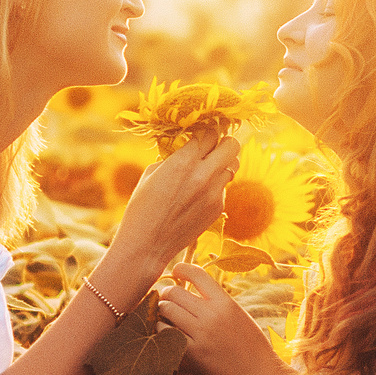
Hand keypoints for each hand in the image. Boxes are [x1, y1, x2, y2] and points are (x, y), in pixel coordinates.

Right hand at [108, 133, 241, 276]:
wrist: (147, 245)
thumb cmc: (142, 207)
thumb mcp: (151, 173)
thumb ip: (174, 157)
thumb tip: (188, 147)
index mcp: (183, 162)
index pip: (209, 133)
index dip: (206, 130)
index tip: (202, 132)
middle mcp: (203, 175)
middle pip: (231, 145)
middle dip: (222, 141)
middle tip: (212, 146)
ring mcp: (214, 193)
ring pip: (233, 165)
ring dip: (223, 162)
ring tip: (208, 168)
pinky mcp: (218, 208)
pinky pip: (224, 186)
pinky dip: (216, 184)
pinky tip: (198, 193)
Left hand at [155, 262, 286, 374]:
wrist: (258, 373)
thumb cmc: (250, 343)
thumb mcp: (237, 313)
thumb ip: (215, 301)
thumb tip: (190, 289)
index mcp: (225, 302)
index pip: (197, 274)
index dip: (182, 268)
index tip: (176, 271)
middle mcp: (212, 314)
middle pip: (174, 291)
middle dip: (166, 293)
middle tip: (166, 298)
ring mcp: (202, 333)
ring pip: (167, 309)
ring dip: (162, 310)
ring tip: (165, 314)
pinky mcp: (193, 352)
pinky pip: (165, 333)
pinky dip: (161, 329)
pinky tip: (165, 331)